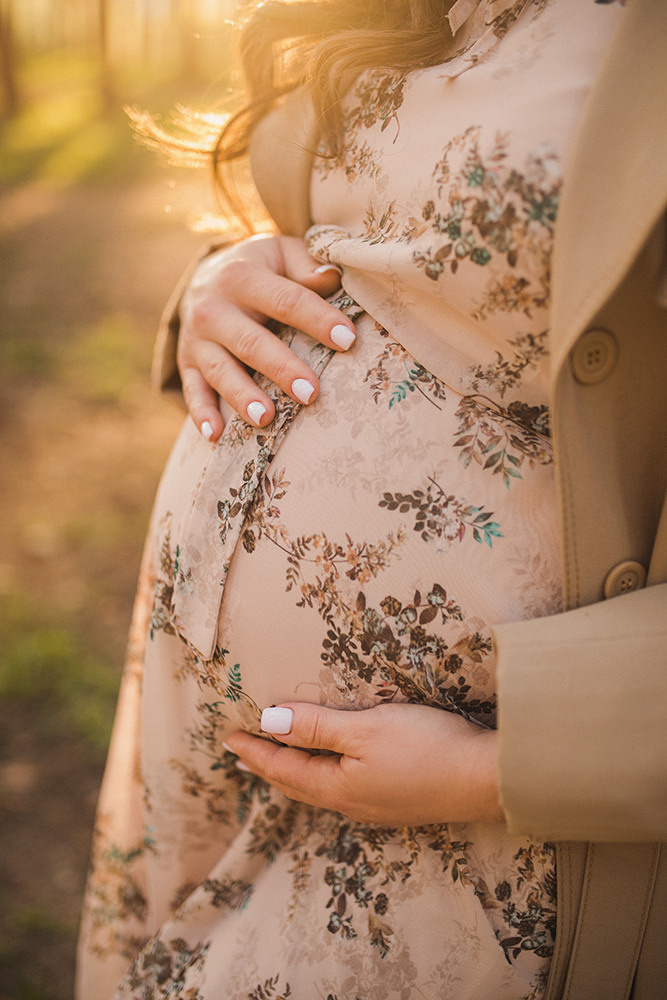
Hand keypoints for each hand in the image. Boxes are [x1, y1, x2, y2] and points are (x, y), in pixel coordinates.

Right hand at [177, 234, 355, 440]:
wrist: (203, 275)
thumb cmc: (259, 269)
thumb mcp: (280, 253)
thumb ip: (305, 266)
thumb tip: (332, 278)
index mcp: (242, 276)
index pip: (285, 300)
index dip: (317, 319)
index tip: (347, 340)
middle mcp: (213, 308)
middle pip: (251, 342)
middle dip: (281, 368)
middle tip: (312, 393)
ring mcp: (196, 339)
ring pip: (220, 370)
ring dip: (242, 396)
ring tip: (267, 418)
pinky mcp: (186, 364)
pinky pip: (193, 390)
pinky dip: (201, 413)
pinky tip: (215, 435)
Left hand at [224, 702, 504, 826]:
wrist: (487, 780)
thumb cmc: (428, 747)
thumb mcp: (366, 728)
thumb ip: (317, 725)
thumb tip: (269, 721)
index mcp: (336, 787)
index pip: (282, 768)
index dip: (254, 751)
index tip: (228, 737)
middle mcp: (351, 804)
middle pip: (297, 784)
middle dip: (268, 766)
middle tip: (243, 753)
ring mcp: (375, 807)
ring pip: (319, 789)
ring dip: (293, 773)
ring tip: (278, 762)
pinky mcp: (397, 801)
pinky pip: (342, 789)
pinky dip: (320, 776)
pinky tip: (330, 770)